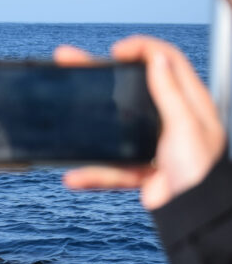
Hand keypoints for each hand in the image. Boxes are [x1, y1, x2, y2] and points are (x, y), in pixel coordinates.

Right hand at [54, 36, 224, 209]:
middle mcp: (168, 120)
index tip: (116, 52)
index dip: (142, 50)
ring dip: (87, 125)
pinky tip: (74, 175)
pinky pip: (109, 168)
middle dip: (100, 75)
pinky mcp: (138, 170)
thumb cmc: (201, 172)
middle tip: (72, 62)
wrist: (195, 214)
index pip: (166, 62)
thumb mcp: (187, 126)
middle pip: (131, 89)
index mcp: (188, 103)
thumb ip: (170, 93)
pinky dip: (92, 174)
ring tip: (62, 114)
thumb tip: (157, 59)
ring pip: (113, 128)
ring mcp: (150, 144)